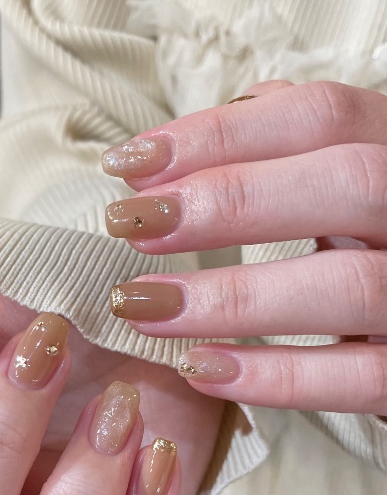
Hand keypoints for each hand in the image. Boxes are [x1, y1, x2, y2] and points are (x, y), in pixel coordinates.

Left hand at [102, 79, 386, 416]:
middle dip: (230, 201)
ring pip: (351, 286)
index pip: (322, 115)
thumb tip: (162, 160)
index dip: (223, 134)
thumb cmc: (366, 238)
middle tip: (131, 223)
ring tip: (141, 304)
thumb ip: (274, 151)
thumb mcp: (335, 180)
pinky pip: (361, 378)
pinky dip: (277, 377)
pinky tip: (197, 367)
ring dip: (233, 297)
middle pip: (350, 183)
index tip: (132, 162)